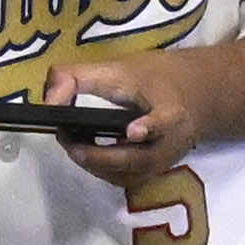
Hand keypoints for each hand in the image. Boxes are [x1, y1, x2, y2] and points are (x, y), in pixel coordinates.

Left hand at [49, 52, 217, 187]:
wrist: (196, 97)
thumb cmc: (155, 80)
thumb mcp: (119, 68)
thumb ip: (79, 78)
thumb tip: (49, 100)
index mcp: (172, 113)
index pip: (165, 123)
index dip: (150, 128)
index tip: (132, 131)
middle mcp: (171, 144)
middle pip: (136, 160)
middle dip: (98, 153)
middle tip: (67, 139)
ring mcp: (162, 164)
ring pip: (125, 173)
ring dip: (94, 162)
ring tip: (69, 142)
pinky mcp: (153, 173)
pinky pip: (123, 177)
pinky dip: (100, 167)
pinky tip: (82, 150)